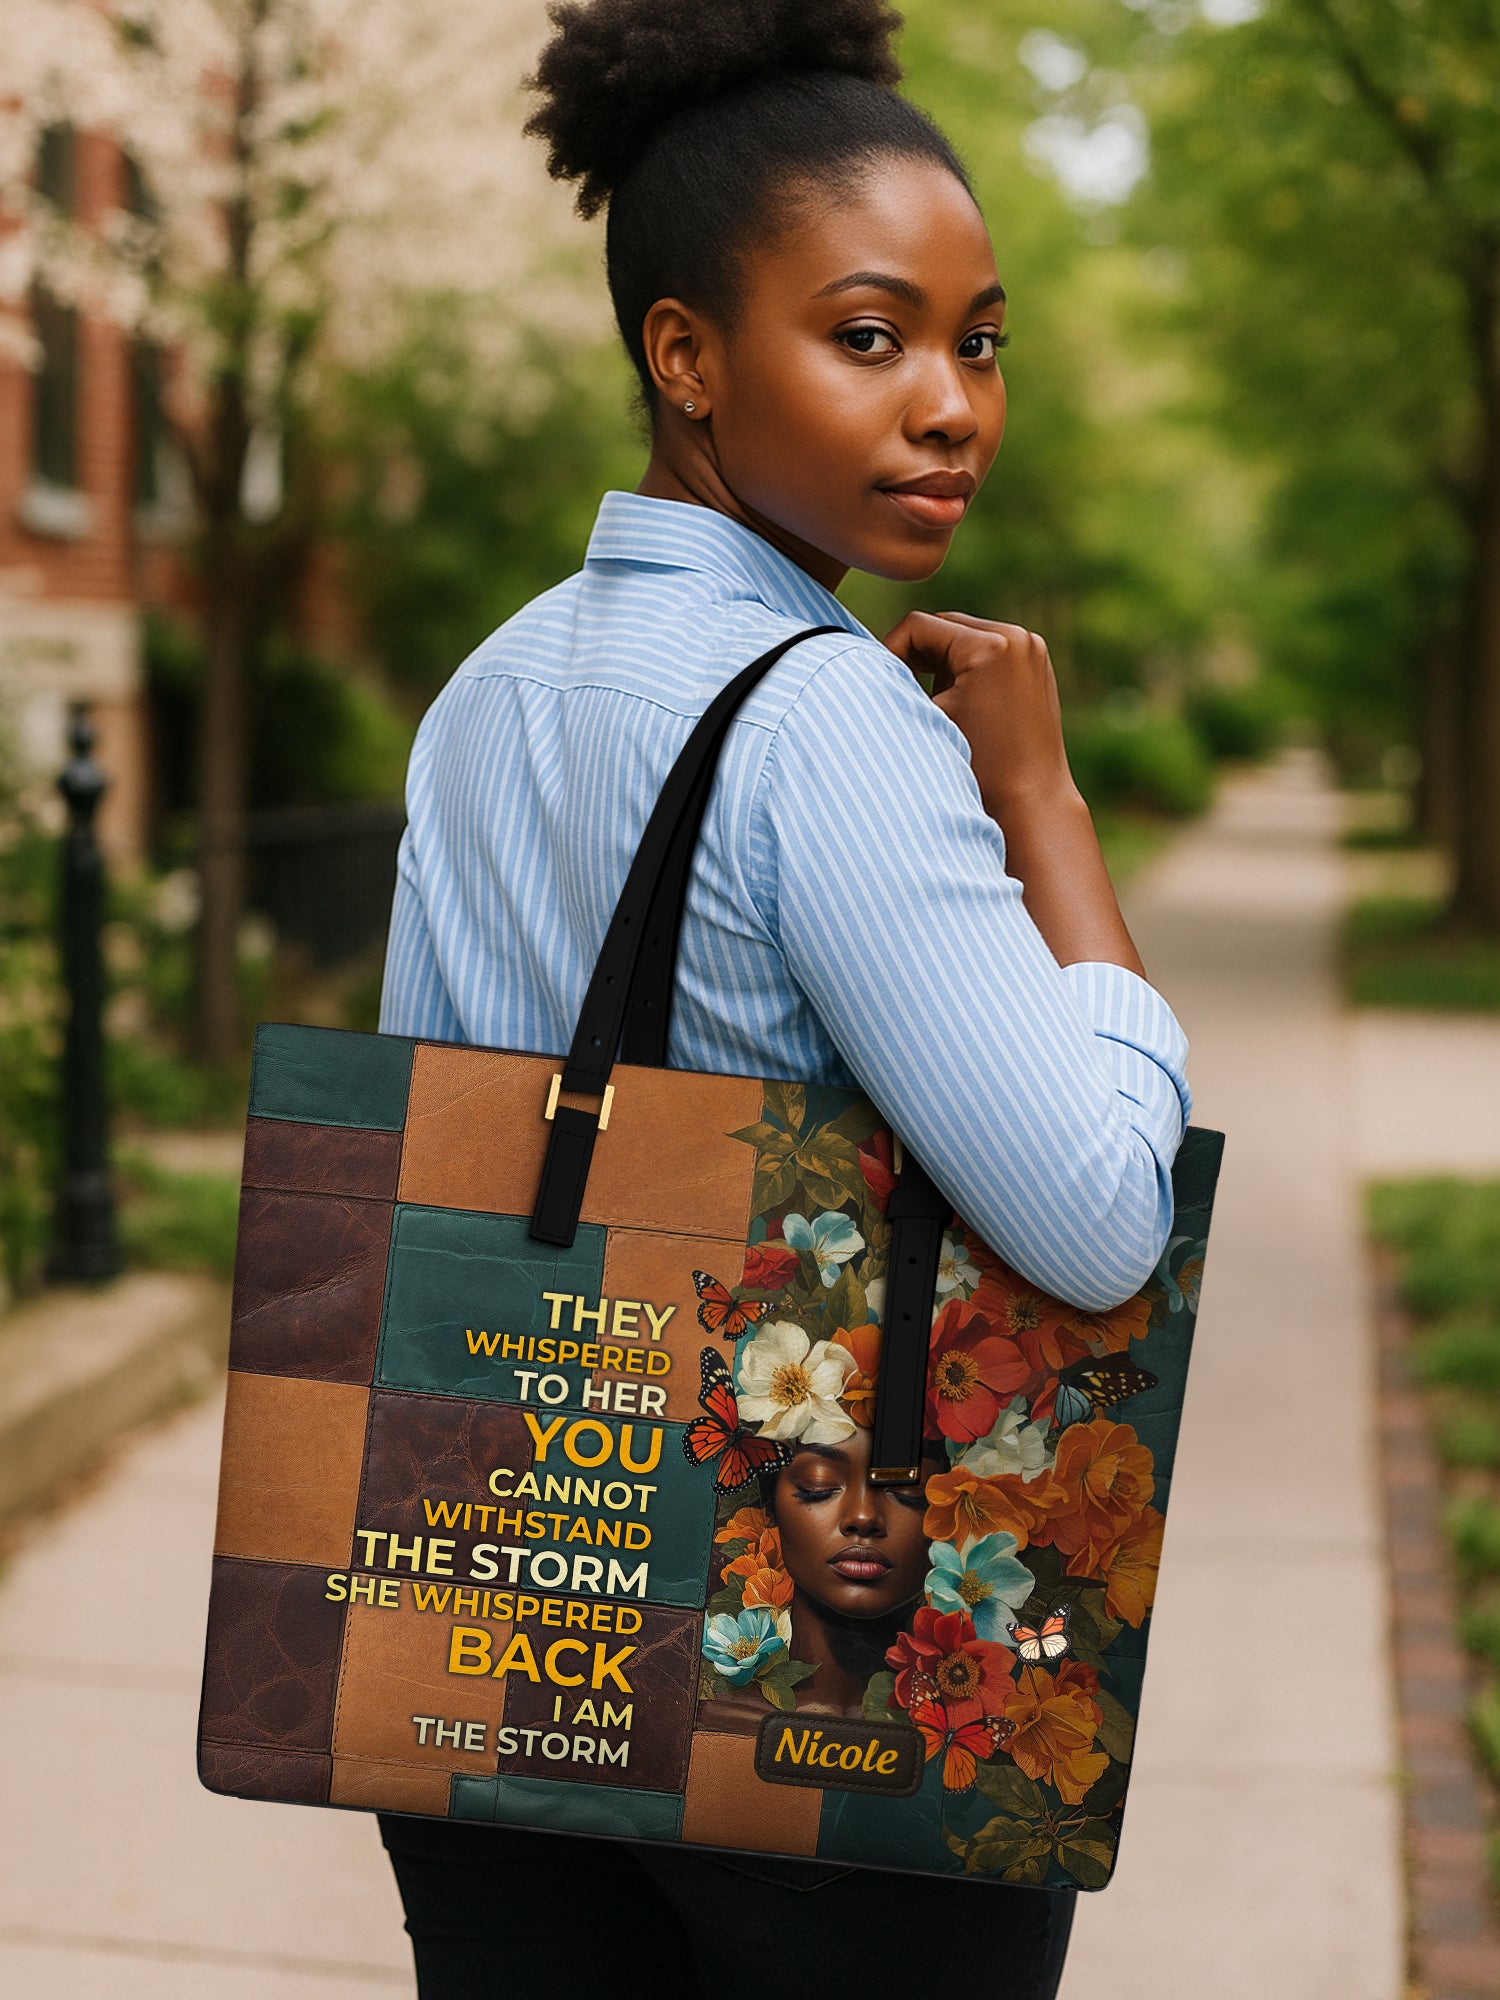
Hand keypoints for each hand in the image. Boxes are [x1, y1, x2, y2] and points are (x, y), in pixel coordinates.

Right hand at [882, 610, 1145, 976]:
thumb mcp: (927, 721)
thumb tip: (863, 658)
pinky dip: (966, 666)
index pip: (917, 626)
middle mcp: (1017, 638)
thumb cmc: (975, 771)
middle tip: (897, 688)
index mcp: (989, 647)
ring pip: (963, 636)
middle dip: (915, 653)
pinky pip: (987, 649)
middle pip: (942, 625)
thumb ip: (899, 682)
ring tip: (927, 698)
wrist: (1030, 803)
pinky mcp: (1037, 661)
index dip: (889, 650)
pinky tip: (955, 700)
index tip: (878, 682)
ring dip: (940, 659)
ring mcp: (1032, 647)